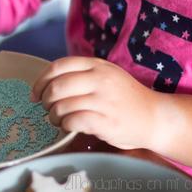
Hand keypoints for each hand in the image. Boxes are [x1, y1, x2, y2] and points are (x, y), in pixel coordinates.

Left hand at [32, 56, 158, 149]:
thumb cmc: (124, 98)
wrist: (155, 117)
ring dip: (53, 116)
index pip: (58, 66)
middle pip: (56, 87)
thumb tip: (45, 85)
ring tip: (58, 119)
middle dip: (45, 100)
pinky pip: (73, 121)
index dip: (41, 80)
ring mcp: (104, 101)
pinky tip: (69, 126)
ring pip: (62, 106)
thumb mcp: (106, 75)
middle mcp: (100, 80)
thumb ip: (80, 74)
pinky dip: (65, 125)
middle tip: (47, 108)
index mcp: (97, 65)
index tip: (35, 93)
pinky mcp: (106, 122)